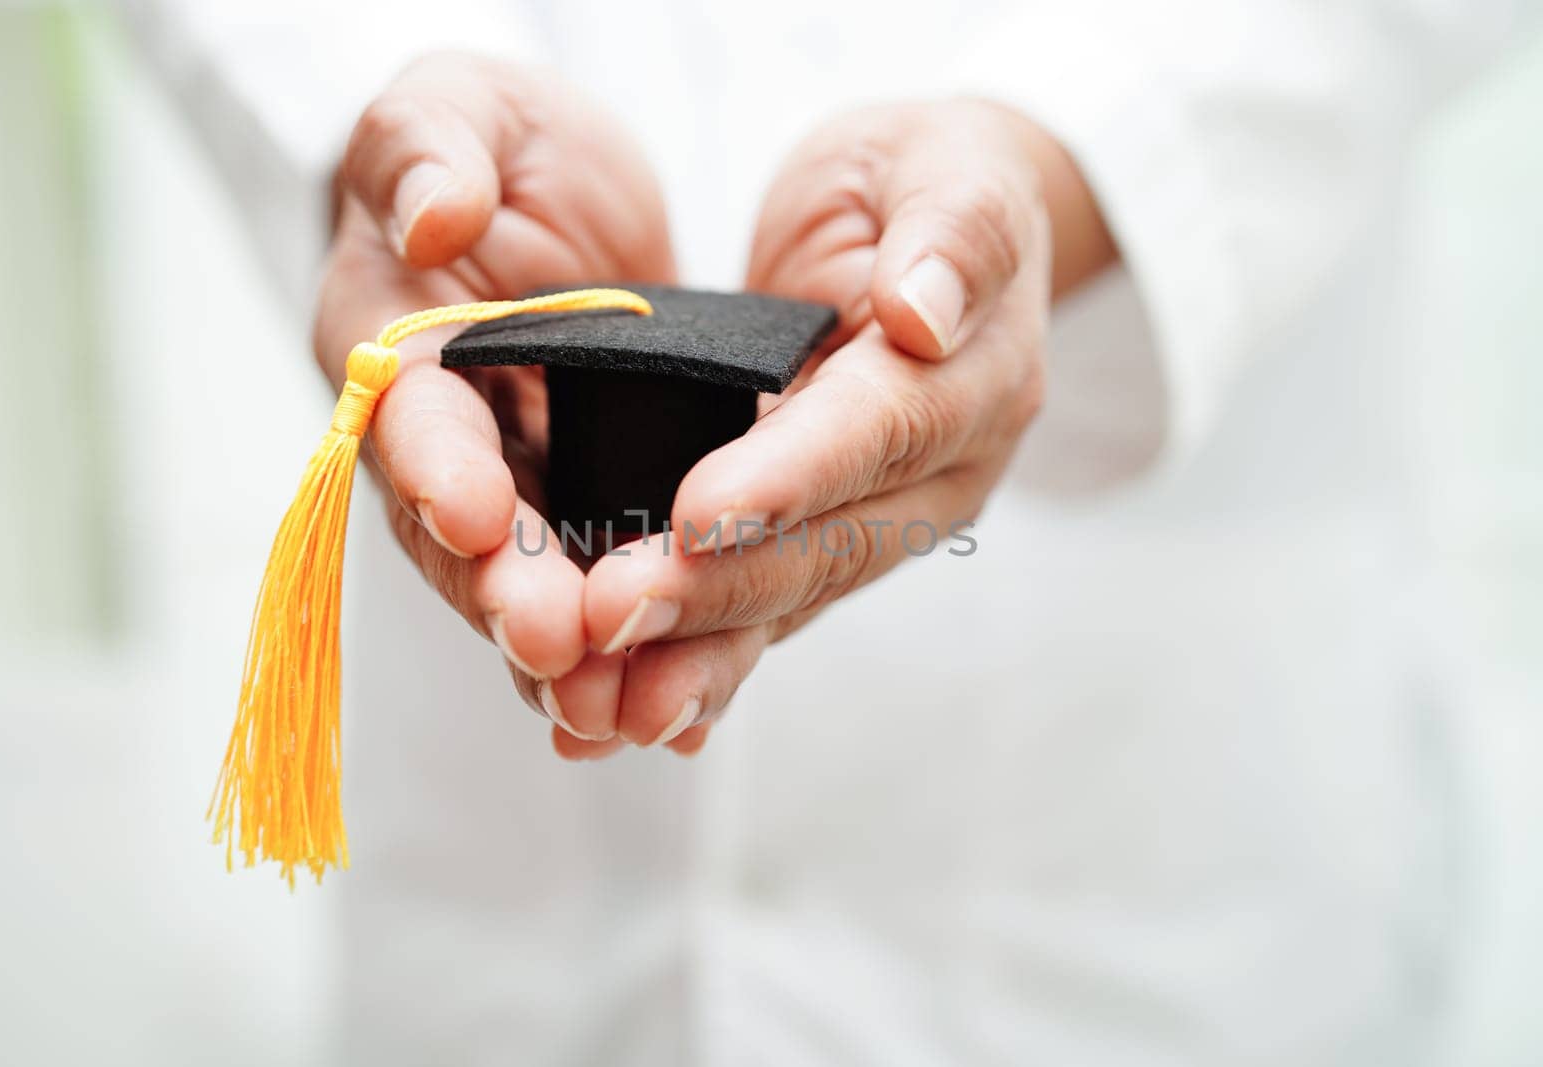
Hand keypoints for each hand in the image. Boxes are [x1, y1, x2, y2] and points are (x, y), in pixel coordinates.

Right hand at [314, 54, 675, 703]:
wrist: (551, 205)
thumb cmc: (491, 146)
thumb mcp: (459, 109)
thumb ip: (431, 149)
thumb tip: (431, 215)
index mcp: (396, 347)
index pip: (405, 412)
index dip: (433, 464)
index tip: (471, 513)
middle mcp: (448, 439)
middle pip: (462, 535)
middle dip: (503, 593)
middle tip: (553, 646)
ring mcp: (518, 487)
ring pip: (533, 585)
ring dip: (571, 654)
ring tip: (615, 710)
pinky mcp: (591, 510)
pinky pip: (608, 589)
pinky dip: (636, 651)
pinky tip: (678, 709)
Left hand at [533, 100, 1109, 757]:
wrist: (932, 233)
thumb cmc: (926, 182)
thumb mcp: (947, 169)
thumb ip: (951, 236)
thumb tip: (925, 313)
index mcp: (974, 375)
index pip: (879, 429)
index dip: (791, 474)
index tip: (700, 512)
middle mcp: (939, 471)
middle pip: (826, 541)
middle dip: (717, 588)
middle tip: (609, 617)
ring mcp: (883, 522)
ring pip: (789, 599)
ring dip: (697, 653)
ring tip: (603, 705)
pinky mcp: (828, 544)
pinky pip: (764, 611)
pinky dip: (697, 662)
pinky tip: (623, 714)